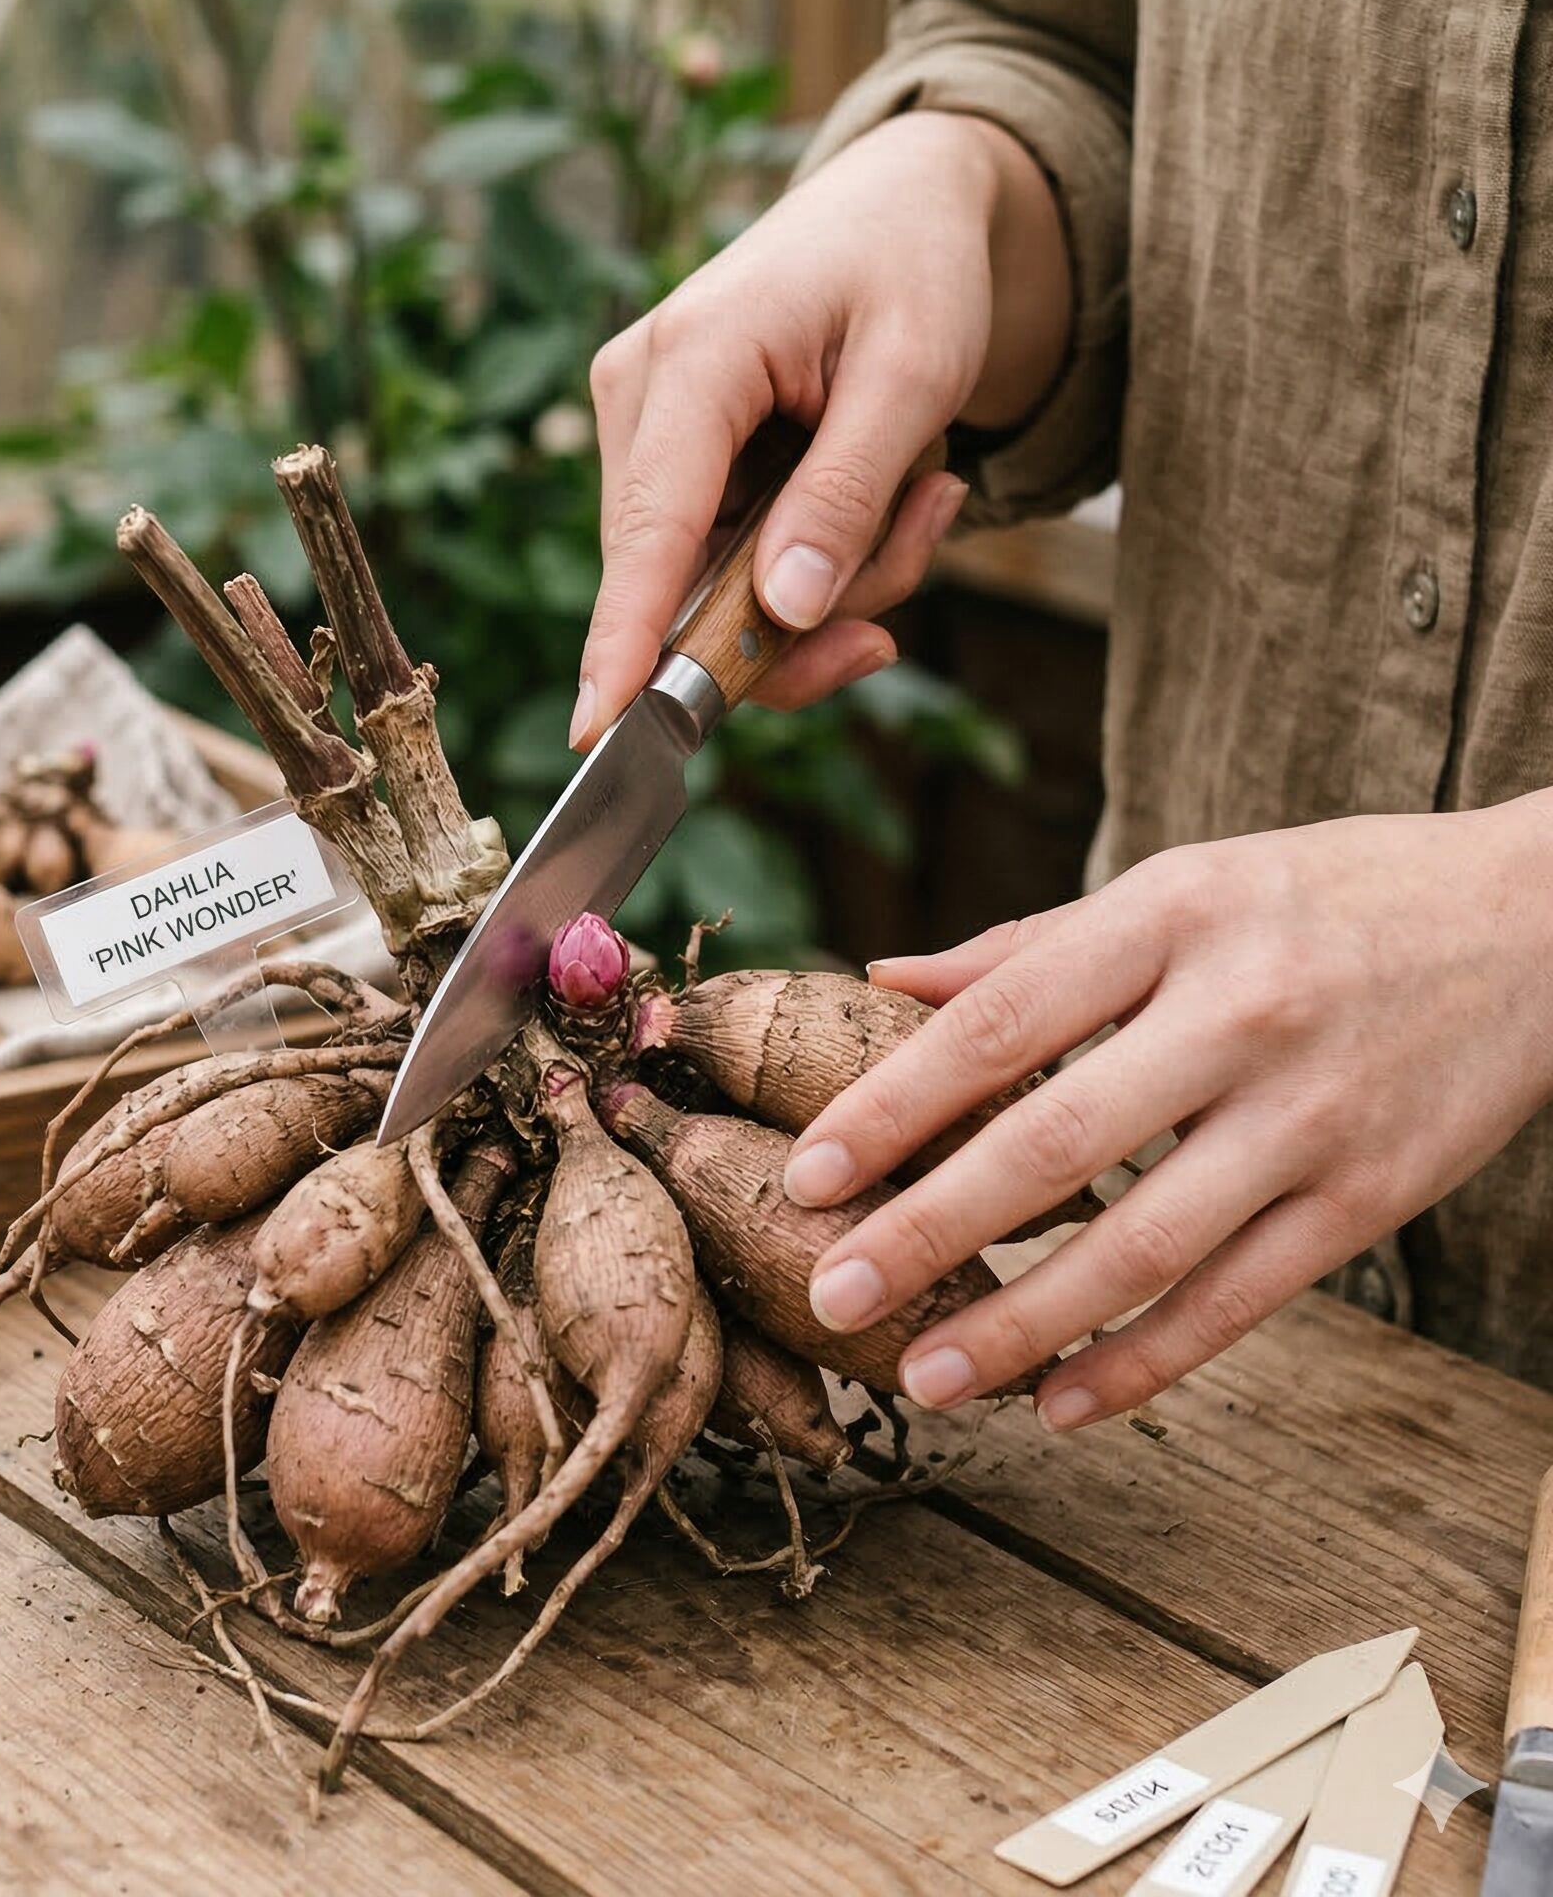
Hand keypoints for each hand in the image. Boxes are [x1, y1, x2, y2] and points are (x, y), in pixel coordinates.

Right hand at [573, 110, 1070, 747]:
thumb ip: (847, 496)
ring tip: (922, 494)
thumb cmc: (914, 269)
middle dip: (810, 611)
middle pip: (686, 584)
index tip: (599, 730)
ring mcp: (645, 433)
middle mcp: (640, 398)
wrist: (901, 206)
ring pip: (713, 591)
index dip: (626, 638)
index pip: (650, 527)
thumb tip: (781, 613)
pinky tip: (883, 497)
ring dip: (830, 584)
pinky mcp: (670, 464)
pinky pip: (728, 569)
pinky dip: (813, 564)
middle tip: (927, 530)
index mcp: (694, 357)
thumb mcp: (917, 374)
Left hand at [785, 801, 1552, 1428]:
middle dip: (929, 1231)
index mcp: (1171, 915)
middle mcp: (1238, 1013)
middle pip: (1056, 1142)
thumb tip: (887, 979)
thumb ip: (1032, 945)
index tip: (807, 1172)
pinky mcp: (1372, 1199)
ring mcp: (1312, 1116)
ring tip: (926, 1376)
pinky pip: (1239, 1301)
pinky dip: (1144, 1362)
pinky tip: (1061, 1404)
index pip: (1000, 1022)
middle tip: (830, 1296)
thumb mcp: (1182, 883)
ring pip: (1145, 1246)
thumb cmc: (1327, 895)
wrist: (1540, 922)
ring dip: (1023, 1327)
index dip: (893, 1105)